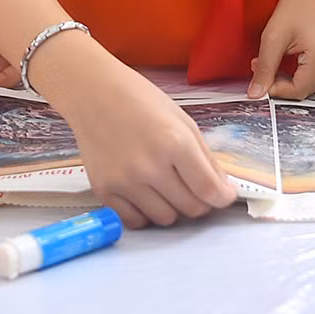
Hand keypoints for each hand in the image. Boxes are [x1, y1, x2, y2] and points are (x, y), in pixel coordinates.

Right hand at [50, 49, 237, 227]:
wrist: (92, 92)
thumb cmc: (139, 99)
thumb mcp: (182, 120)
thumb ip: (205, 157)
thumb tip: (221, 190)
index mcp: (174, 142)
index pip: (209, 190)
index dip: (222, 197)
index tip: (223, 195)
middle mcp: (149, 166)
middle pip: (190, 208)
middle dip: (200, 201)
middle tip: (195, 187)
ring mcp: (124, 181)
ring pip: (165, 219)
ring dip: (173, 207)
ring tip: (167, 186)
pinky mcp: (103, 190)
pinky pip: (135, 221)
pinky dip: (145, 213)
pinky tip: (146, 193)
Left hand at [249, 0, 314, 99]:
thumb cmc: (297, 5)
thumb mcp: (273, 36)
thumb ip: (264, 68)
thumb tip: (256, 94)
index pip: (297, 91)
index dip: (274, 88)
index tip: (259, 75)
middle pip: (302, 91)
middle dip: (279, 82)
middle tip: (261, 64)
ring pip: (306, 87)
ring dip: (286, 79)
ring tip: (274, 59)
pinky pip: (311, 79)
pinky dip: (296, 75)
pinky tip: (286, 60)